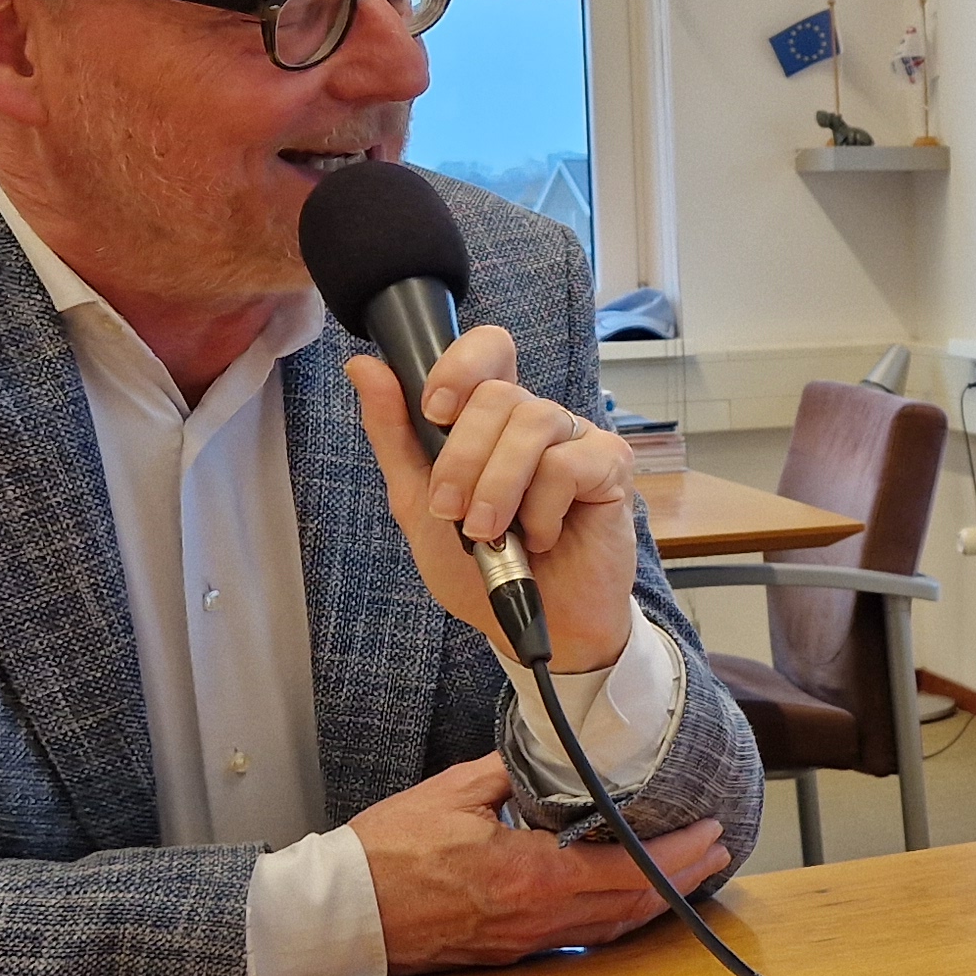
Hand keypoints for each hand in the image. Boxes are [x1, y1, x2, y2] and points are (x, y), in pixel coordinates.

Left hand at [346, 325, 644, 675]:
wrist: (530, 625)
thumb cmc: (481, 567)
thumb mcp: (418, 505)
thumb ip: (395, 436)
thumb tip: (363, 367)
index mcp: (493, 419)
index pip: (489, 350)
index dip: (461, 366)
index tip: (435, 412)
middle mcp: (538, 420)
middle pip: (499, 393)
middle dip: (462, 458)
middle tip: (452, 511)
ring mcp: (578, 440)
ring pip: (532, 423)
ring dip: (497, 487)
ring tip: (489, 533)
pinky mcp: (611, 467)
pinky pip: (566, 464)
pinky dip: (540, 510)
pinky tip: (540, 536)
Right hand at [355, 751, 734, 973]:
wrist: (339, 915)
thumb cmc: (386, 854)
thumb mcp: (453, 793)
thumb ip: (509, 773)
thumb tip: (546, 753)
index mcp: (531, 875)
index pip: (627, 866)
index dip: (677, 853)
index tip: (710, 830)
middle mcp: (537, 916)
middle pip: (632, 903)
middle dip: (684, 878)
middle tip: (721, 852)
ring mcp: (524, 941)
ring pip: (610, 927)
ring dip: (657, 902)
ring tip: (692, 876)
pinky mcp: (508, 953)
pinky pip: (580, 938)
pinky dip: (617, 918)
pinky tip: (631, 900)